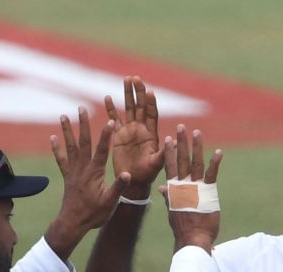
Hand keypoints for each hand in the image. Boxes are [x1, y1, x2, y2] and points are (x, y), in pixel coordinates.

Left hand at [44, 105, 124, 257]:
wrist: (73, 223)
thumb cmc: (93, 214)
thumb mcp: (110, 202)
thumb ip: (118, 187)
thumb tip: (128, 174)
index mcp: (95, 173)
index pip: (102, 151)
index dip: (106, 135)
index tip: (110, 121)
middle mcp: (82, 169)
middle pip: (83, 143)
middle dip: (83, 125)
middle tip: (82, 108)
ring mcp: (73, 172)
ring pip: (70, 147)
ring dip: (67, 131)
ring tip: (64, 116)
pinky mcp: (67, 177)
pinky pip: (61, 160)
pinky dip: (57, 148)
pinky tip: (53, 137)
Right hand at [104, 75, 164, 193]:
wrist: (133, 182)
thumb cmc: (147, 175)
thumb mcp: (157, 164)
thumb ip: (164, 153)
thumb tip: (174, 141)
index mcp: (151, 134)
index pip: (151, 114)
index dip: (151, 103)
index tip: (149, 91)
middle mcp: (141, 129)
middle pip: (140, 106)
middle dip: (138, 92)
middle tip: (135, 78)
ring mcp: (129, 131)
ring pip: (128, 109)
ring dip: (127, 94)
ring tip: (126, 79)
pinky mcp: (118, 136)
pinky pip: (114, 119)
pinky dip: (111, 108)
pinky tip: (108, 97)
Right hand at [163, 126, 221, 252]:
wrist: (192, 238)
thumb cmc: (183, 228)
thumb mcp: (173, 211)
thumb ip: (170, 197)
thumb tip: (162, 188)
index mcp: (174, 189)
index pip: (170, 167)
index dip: (169, 152)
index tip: (167, 139)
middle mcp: (183, 185)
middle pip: (181, 160)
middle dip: (181, 143)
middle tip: (181, 127)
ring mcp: (196, 188)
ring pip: (195, 163)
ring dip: (196, 147)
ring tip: (197, 133)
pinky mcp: (208, 193)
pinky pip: (212, 175)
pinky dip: (215, 163)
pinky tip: (219, 152)